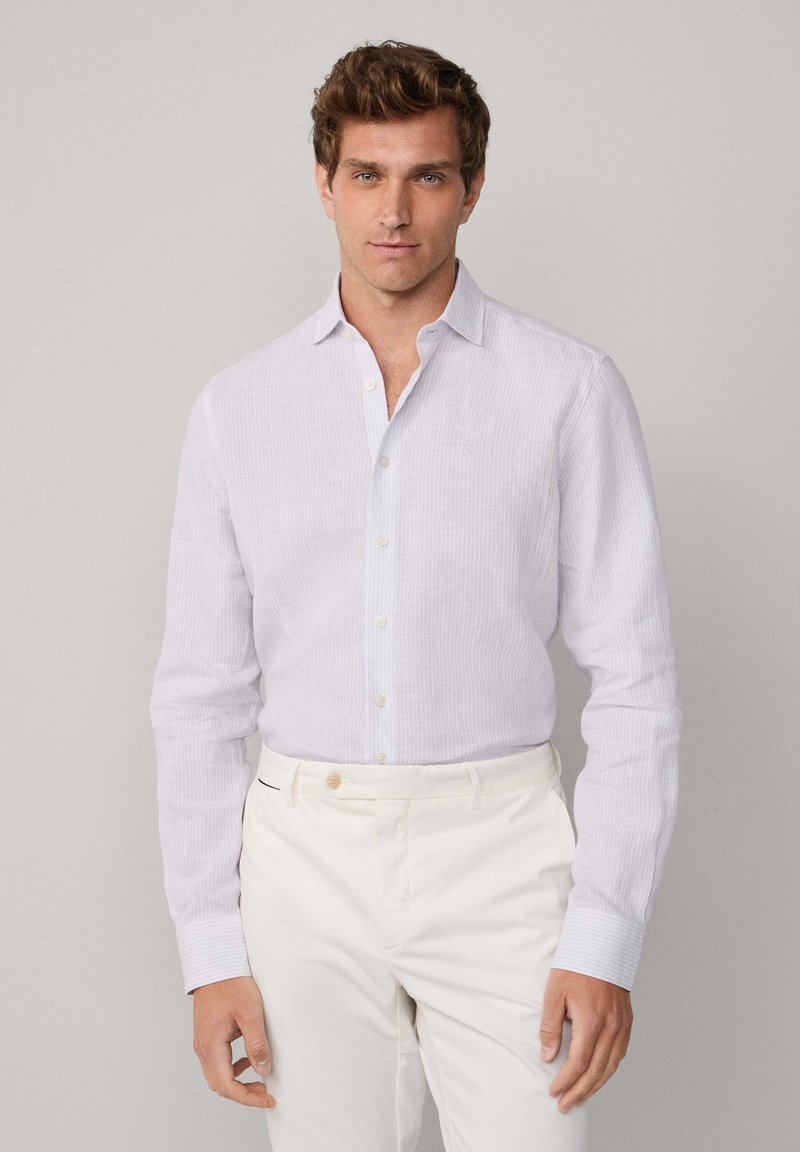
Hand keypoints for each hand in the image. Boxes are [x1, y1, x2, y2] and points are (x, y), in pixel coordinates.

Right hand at [192, 975, 276, 1107]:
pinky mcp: (207, 1034)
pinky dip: (232, 1067)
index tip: (267, 1098)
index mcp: (211, 1045)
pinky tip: (247, 1058)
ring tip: (259, 1077)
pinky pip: (217, 1061)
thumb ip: (257, 1044)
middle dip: (243, 1093)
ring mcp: (202, 1041)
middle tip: (265, 1092)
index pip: (227, 1086)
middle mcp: (202, 1047)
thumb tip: (263, 1070)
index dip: (248, 1097)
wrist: (215, 962)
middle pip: (220, 1085)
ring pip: (217, 1074)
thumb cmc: (231, 984)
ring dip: (237, 1081)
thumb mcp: (251, 1014)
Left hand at [540, 968, 632, 1111]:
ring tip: (580, 1096)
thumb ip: (551, 1026)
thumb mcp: (554, 993)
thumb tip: (548, 1057)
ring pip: (611, 1066)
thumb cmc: (575, 965)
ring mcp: (622, 1025)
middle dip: (579, 1092)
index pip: (578, 1063)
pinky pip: (620, 1054)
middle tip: (565, 1105)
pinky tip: (599, 1075)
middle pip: (596, 1071)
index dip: (566, 1081)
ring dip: (595, 1086)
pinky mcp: (627, 1021)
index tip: (554, 1092)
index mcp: (591, 1021)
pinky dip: (608, 1070)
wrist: (601, 944)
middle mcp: (611, 1027)